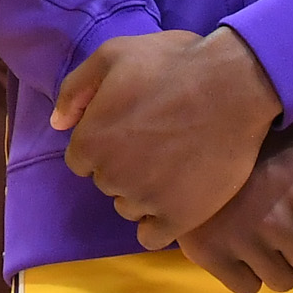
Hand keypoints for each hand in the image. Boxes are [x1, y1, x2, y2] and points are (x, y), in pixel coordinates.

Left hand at [51, 27, 282, 238]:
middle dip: (124, 166)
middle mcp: (111, 176)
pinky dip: (158, 223)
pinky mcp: (179, 217)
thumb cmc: (173, 64)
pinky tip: (174, 201)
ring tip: (173, 166)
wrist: (235, 85)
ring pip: (128, 208)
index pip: (81, 159)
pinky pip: (151, 237)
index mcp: (90, 141)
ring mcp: (145, 199)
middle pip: (106, 182)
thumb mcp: (113, 55)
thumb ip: (75, 89)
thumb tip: (57, 123)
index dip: (105, 144)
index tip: (131, 130)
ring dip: (142, 193)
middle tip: (157, 142)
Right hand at [147, 130, 292, 292]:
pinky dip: (245, 271)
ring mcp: (241, 241)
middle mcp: (281, 224)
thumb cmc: (260, 129)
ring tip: (263, 232)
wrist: (187, 125)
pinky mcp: (207, 252)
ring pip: (282, 282)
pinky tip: (238, 241)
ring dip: (279, 263)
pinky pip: (245, 287)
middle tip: (292, 225)